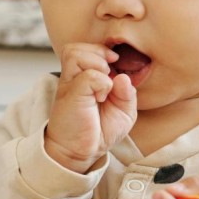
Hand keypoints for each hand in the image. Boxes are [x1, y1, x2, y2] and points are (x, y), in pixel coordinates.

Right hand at [44, 43, 137, 173]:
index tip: (114, 66)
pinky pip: (88, 75)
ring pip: (76, 53)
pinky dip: (102, 83)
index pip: (88, 48)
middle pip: (78, 46)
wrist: (81, 152)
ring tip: (102, 85)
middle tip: (108, 75)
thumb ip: (128, 93)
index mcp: (84, 77)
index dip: (104, 52)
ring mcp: (70, 84)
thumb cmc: (99, 131)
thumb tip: (123, 76)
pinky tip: (100, 98)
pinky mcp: (71, 94)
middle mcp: (74, 77)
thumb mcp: (124, 112)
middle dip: (99, 54)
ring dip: (96, 64)